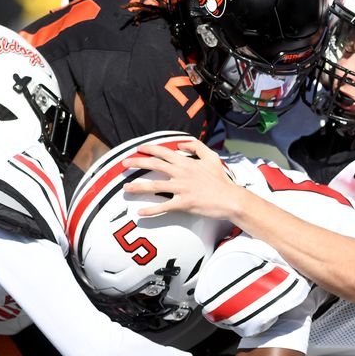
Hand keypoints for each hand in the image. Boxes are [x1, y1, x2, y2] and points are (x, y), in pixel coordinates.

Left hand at [122, 140, 244, 219]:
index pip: (163, 152)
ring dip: (138, 187)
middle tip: (123, 164)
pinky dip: (152, 210)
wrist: (230, 198)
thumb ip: (196, 147)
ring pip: (154, 186)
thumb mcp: (211, 157)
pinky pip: (164, 207)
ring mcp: (181, 188)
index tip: (138, 148)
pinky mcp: (184, 203)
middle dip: (137, 163)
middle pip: (154, 165)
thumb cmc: (221, 180)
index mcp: (186, 162)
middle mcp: (181, 173)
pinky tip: (140, 213)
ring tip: (125, 189)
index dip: (149, 149)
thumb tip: (181, 142)